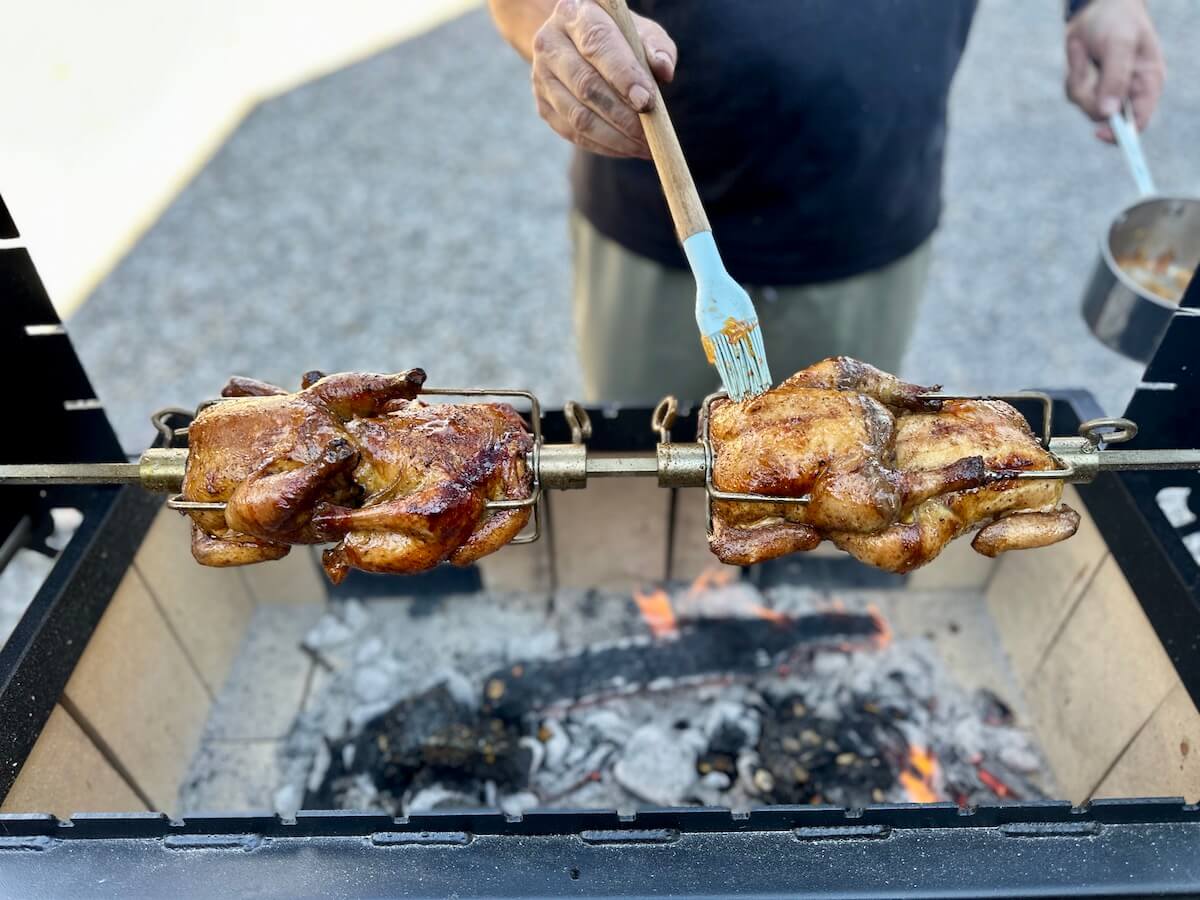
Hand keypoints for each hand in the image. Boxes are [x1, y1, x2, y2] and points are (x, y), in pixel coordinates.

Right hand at [531, 0, 676, 157]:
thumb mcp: (640, 31)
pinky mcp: (543, 106)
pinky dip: (604, 146)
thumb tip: (664, 70)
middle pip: (586, 86)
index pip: (597, 45)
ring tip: (644, 147)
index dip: (623, 76)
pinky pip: (574, 133)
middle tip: (651, 135)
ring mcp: (541, 77)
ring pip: (578, 116)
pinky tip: (627, 148)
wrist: (577, 43)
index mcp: (574, 14)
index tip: (647, 102)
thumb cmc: (618, 37)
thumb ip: (656, 47)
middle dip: (622, 116)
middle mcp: (550, 43)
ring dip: (615, 138)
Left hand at [1065, 0, 1164, 141]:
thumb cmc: (1117, 21)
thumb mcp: (1120, 45)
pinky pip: (1074, 95)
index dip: (1122, 133)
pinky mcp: (1089, 88)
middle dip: (1093, 97)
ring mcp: (1108, 92)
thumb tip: (1108, 113)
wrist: (1095, 9)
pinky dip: (1074, 77)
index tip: (1100, 133)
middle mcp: (1129, 92)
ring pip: (1087, 106)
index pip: (1139, 121)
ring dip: (1082, 83)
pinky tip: (1081, 58)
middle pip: (1106, 118)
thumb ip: (1115, 79)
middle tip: (1091, 69)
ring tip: (1087, 57)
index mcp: (1148, 83)